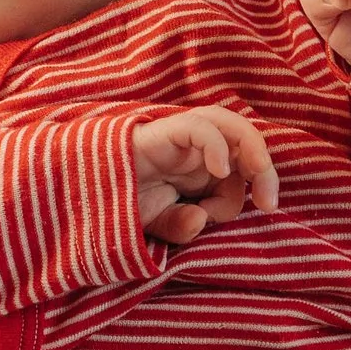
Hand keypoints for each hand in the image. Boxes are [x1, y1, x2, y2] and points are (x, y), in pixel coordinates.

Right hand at [130, 104, 278, 246]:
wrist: (81, 195)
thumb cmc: (121, 206)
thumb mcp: (158, 226)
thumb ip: (182, 227)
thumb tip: (199, 218)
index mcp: (200, 170)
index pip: (241, 170)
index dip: (254, 189)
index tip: (260, 210)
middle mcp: (194, 150)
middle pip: (243, 140)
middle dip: (264, 168)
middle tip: (269, 203)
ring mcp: (178, 138)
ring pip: (226, 122)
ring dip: (251, 145)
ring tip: (259, 172)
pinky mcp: (161, 132)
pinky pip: (197, 126)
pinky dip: (215, 144)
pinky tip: (219, 170)